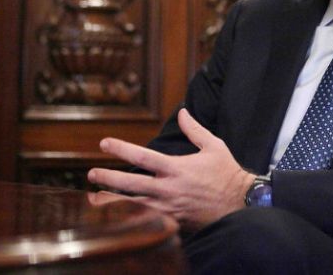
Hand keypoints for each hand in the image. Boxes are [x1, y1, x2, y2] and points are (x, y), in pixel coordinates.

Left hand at [88, 109, 255, 231]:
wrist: (240, 205)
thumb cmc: (227, 174)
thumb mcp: (214, 147)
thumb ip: (195, 130)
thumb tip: (182, 112)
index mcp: (177, 168)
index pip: (142, 157)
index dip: (121, 149)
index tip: (104, 143)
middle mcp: (168, 188)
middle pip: (130, 184)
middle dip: (108, 178)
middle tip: (91, 173)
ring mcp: (168, 207)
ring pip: (133, 205)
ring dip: (112, 201)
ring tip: (93, 198)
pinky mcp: (171, 221)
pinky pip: (144, 219)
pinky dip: (128, 216)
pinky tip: (115, 215)